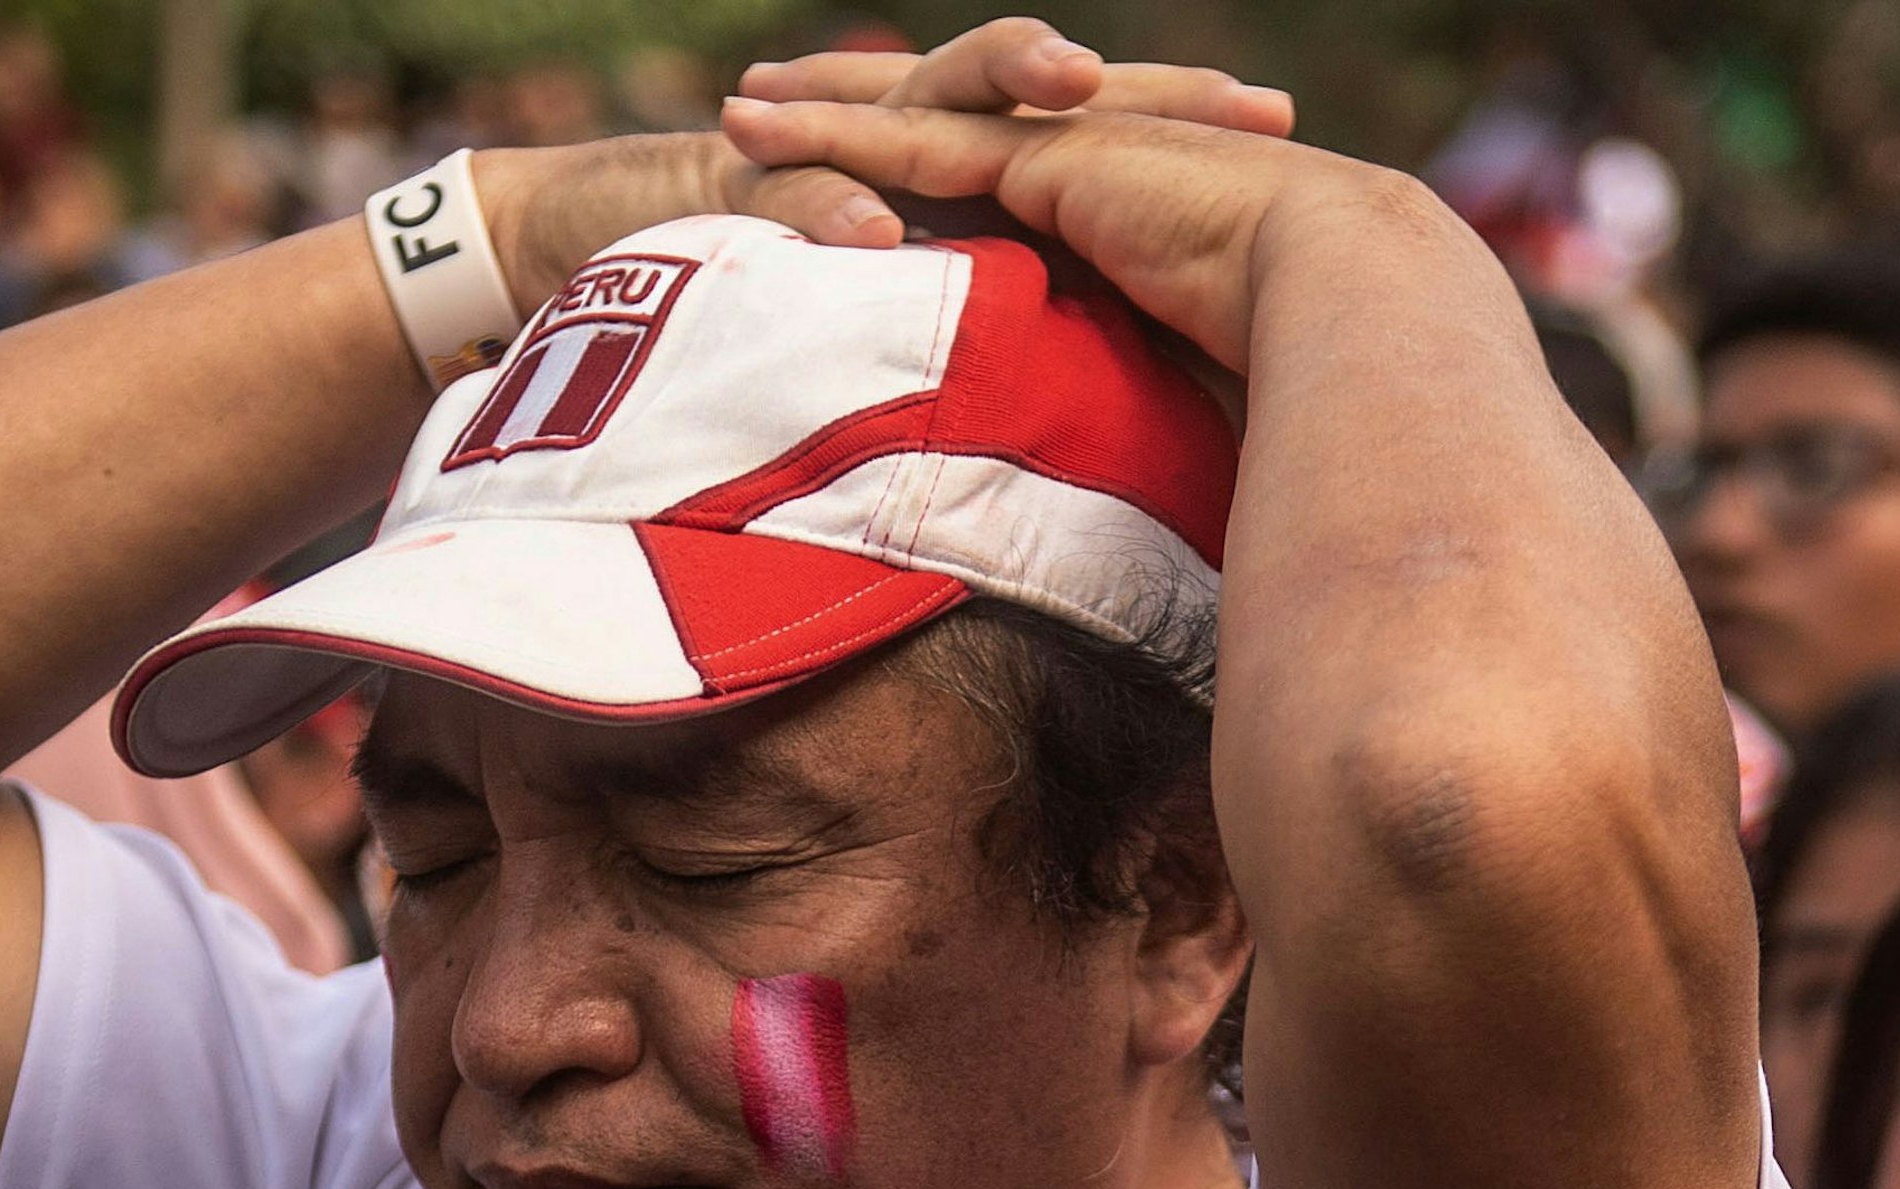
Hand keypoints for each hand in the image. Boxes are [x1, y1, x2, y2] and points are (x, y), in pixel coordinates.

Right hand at [471, 25, 1293, 315]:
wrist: (617, 257)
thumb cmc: (807, 299)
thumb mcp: (942, 312)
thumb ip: (1036, 325)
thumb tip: (1168, 395)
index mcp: (976, 166)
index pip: (1099, 132)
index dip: (1186, 124)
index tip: (1283, 127)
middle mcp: (916, 131)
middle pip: (1036, 88)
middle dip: (1130, 82)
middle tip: (1231, 90)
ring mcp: (833, 145)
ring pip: (924, 99)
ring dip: (999, 88)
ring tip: (1074, 85)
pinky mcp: (743, 187)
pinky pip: (795, 196)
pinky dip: (839, 209)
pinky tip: (883, 231)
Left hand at [720, 22, 1420, 370]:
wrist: (1360, 301)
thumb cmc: (1325, 379)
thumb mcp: (1219, 409)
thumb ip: (1170, 436)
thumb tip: (1180, 541)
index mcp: (1138, 218)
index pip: (1025, 191)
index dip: (954, 184)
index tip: (891, 197)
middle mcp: (1102, 167)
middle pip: (959, 132)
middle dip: (871, 115)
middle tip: (785, 111)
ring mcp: (1075, 152)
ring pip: (922, 120)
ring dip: (828, 113)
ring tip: (743, 106)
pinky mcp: (1050, 159)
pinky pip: (916, 141)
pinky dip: (832, 132)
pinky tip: (759, 125)